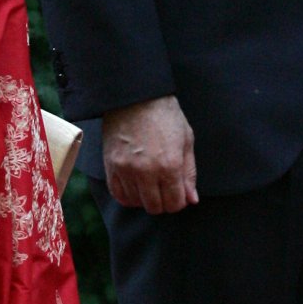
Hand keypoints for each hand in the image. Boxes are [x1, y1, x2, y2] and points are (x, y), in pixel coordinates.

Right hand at [102, 95, 197, 213]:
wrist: (136, 96)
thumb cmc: (164, 115)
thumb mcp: (186, 140)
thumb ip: (189, 173)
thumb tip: (192, 200)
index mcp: (169, 165)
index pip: (175, 203)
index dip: (179, 201)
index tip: (178, 193)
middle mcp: (146, 171)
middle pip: (156, 207)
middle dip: (164, 202)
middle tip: (164, 188)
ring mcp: (126, 170)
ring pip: (137, 203)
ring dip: (145, 198)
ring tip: (150, 184)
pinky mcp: (111, 166)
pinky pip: (118, 195)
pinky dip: (128, 196)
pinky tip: (135, 186)